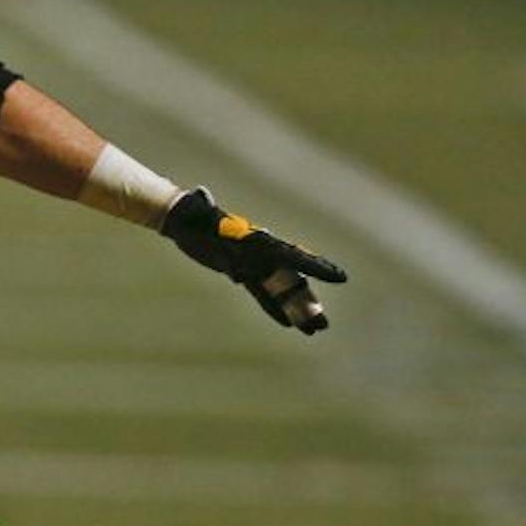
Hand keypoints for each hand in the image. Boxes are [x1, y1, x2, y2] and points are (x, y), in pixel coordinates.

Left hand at [161, 186, 346, 333]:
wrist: (185, 221)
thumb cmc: (192, 215)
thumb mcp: (196, 211)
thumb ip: (202, 206)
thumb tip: (200, 195)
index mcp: (258, 241)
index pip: (293, 256)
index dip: (317, 268)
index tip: (340, 277)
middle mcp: (262, 254)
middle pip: (292, 281)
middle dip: (308, 302)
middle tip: (324, 324)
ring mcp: (254, 264)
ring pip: (282, 291)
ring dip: (297, 310)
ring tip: (315, 330)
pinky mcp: (242, 273)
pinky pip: (263, 295)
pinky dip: (274, 309)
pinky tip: (289, 325)